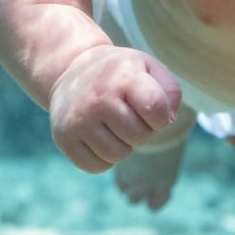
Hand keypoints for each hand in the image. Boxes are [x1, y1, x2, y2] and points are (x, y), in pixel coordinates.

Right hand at [48, 45, 182, 172]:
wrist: (69, 71)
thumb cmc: (119, 74)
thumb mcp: (149, 68)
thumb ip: (170, 92)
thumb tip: (167, 121)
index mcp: (123, 76)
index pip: (156, 110)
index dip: (160, 116)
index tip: (150, 107)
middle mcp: (98, 97)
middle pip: (140, 137)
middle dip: (140, 130)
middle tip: (126, 113)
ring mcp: (78, 119)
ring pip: (118, 155)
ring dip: (122, 145)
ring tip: (111, 124)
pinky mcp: (64, 138)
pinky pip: (96, 167)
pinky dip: (102, 158)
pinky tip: (97, 137)